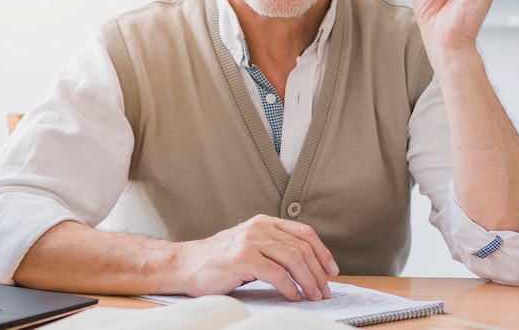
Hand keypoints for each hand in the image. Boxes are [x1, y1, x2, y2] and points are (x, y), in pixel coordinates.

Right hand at [176, 214, 338, 301]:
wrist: (186, 264)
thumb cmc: (219, 260)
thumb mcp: (250, 244)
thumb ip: (273, 247)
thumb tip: (305, 266)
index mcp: (265, 221)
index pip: (303, 232)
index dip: (322, 251)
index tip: (332, 269)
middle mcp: (260, 227)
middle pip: (302, 247)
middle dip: (318, 271)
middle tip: (325, 290)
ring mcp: (251, 241)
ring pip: (293, 259)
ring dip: (309, 281)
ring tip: (314, 296)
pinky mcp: (243, 258)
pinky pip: (276, 274)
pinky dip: (290, 287)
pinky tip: (294, 297)